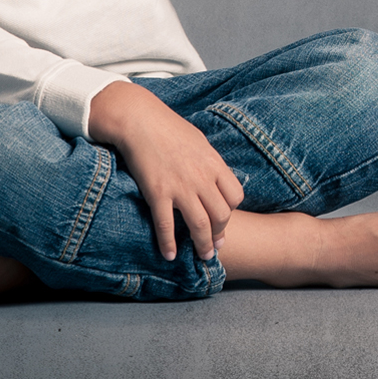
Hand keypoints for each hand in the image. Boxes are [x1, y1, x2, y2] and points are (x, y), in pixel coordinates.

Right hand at [88, 81, 244, 261]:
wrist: (142, 121)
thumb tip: (215, 178)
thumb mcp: (200, 142)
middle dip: (220, 233)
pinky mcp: (158, 193)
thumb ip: (210, 163)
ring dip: (203, 245)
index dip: (231, 210)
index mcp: (214, 163)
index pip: (235, 195)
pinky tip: (170, 255)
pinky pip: (166, 225)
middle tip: (216, 246)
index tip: (224, 219)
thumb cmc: (170, 129)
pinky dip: (169, 244)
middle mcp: (201, 177)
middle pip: (221, 214)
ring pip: (199, 224)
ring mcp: (180, 187)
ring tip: (203, 257)